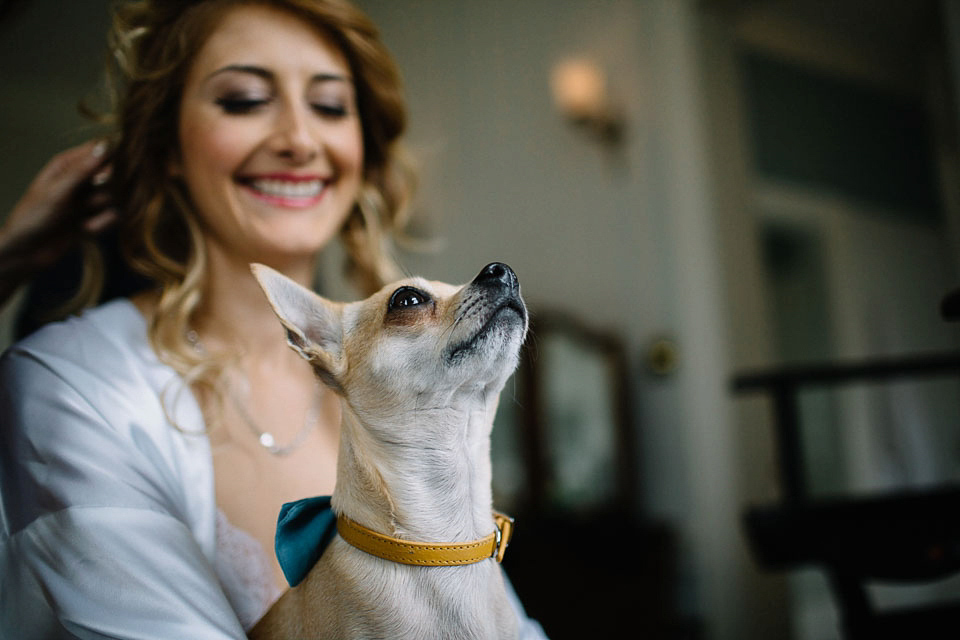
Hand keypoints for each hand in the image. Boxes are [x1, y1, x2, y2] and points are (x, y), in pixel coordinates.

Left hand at [0, 140, 116, 305]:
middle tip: (89, 197)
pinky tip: (84, 230)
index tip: (107, 171)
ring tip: (80, 216)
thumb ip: (83, 170)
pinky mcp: (93, 219)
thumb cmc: (34, 217)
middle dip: (104, 187)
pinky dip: (100, 225)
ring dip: (99, 208)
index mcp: (66, 165)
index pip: (96, 150)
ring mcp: (86, 200)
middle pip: (110, 173)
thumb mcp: (58, 191)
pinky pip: (111, 217)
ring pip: (111, 196)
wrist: (26, 252)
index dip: (108, 157)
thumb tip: (105, 146)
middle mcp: (79, 179)